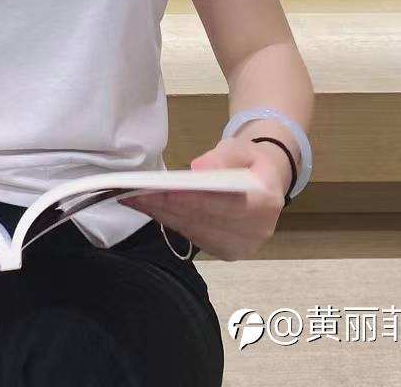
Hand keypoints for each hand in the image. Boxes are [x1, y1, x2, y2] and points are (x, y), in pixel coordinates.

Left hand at [122, 137, 286, 261]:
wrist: (266, 185)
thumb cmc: (250, 163)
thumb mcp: (242, 147)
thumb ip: (224, 156)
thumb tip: (198, 169)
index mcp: (264, 204)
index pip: (222, 205)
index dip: (191, 200)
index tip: (163, 191)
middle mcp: (254, 233)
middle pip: (203, 220)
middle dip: (166, 206)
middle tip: (134, 193)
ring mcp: (240, 247)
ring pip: (194, 231)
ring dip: (162, 215)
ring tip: (134, 200)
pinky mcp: (225, 253)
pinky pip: (193, 237)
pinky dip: (169, 222)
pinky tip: (150, 209)